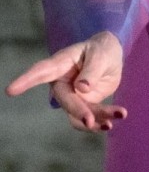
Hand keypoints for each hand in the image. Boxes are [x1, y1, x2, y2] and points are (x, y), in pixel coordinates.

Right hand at [6, 31, 126, 131]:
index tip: (10, 90)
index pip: (41, 71)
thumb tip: (81, 88)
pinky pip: (90, 116)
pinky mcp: (84, 104)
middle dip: (77, 110)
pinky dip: (102, 120)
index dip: (26, 80)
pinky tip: (114, 121)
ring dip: (95, 119)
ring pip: (77, 113)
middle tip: (90, 120)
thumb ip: (92, 70)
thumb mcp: (101, 55)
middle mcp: (62, 82)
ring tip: (115, 118)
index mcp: (61, 64)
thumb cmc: (101, 50)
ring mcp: (72, 95)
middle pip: (65, 99)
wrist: (110, 56)